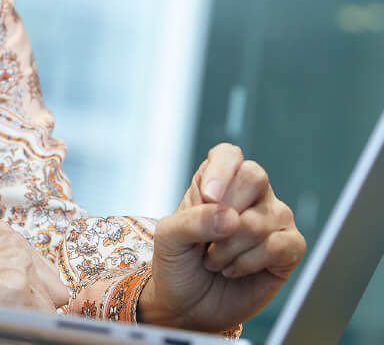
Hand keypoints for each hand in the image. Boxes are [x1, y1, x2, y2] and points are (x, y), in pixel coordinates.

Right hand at [0, 220, 71, 311]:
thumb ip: (3, 262)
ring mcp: (19, 267)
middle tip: (11, 315)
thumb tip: (26, 291)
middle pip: (56, 289)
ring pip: (48, 308)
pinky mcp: (15, 289)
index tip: (25, 308)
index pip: (44, 274)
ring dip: (31, 316)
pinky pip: (37, 320)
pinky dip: (24, 326)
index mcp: (8, 235)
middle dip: (41, 305)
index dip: (36, 295)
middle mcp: (18, 247)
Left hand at [139, 143, 305, 331]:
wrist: (189, 305)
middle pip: (254, 176)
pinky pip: (281, 245)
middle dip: (226, 213)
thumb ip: (193, 220)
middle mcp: (249, 193)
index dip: (221, 171)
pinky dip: (250, 261)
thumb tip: (231, 218)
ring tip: (215, 260)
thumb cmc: (178, 262)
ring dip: (231, 247)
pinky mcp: (289, 248)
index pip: (229, 154)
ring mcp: (272, 218)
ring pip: (263, 218)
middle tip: (207, 239)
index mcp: (216, 179)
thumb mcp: (169, 237)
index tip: (208, 197)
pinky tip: (234, 269)